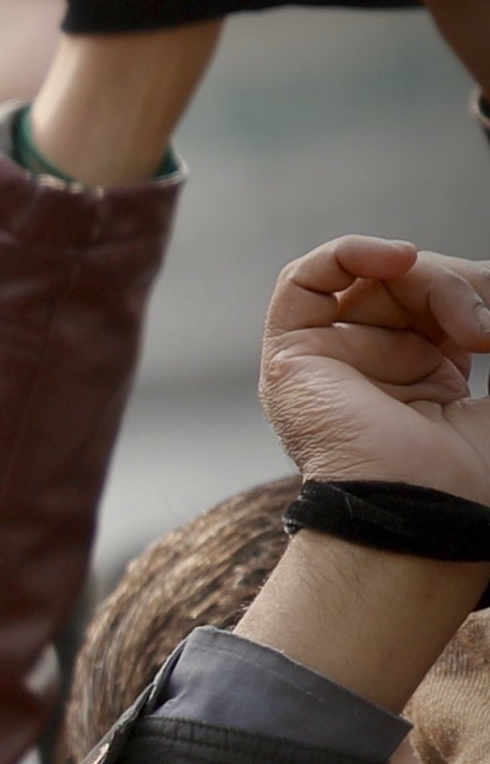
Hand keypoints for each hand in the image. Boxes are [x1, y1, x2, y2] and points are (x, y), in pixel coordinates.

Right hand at [256, 236, 489, 505]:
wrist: (426, 510)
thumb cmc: (469, 474)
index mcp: (425, 377)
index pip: (446, 304)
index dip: (479, 297)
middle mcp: (374, 366)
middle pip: (410, 286)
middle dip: (459, 289)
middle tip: (488, 329)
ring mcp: (331, 360)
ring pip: (372, 281)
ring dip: (428, 280)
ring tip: (465, 322)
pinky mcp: (292, 357)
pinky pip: (306, 281)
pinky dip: (350, 254)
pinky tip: (397, 259)